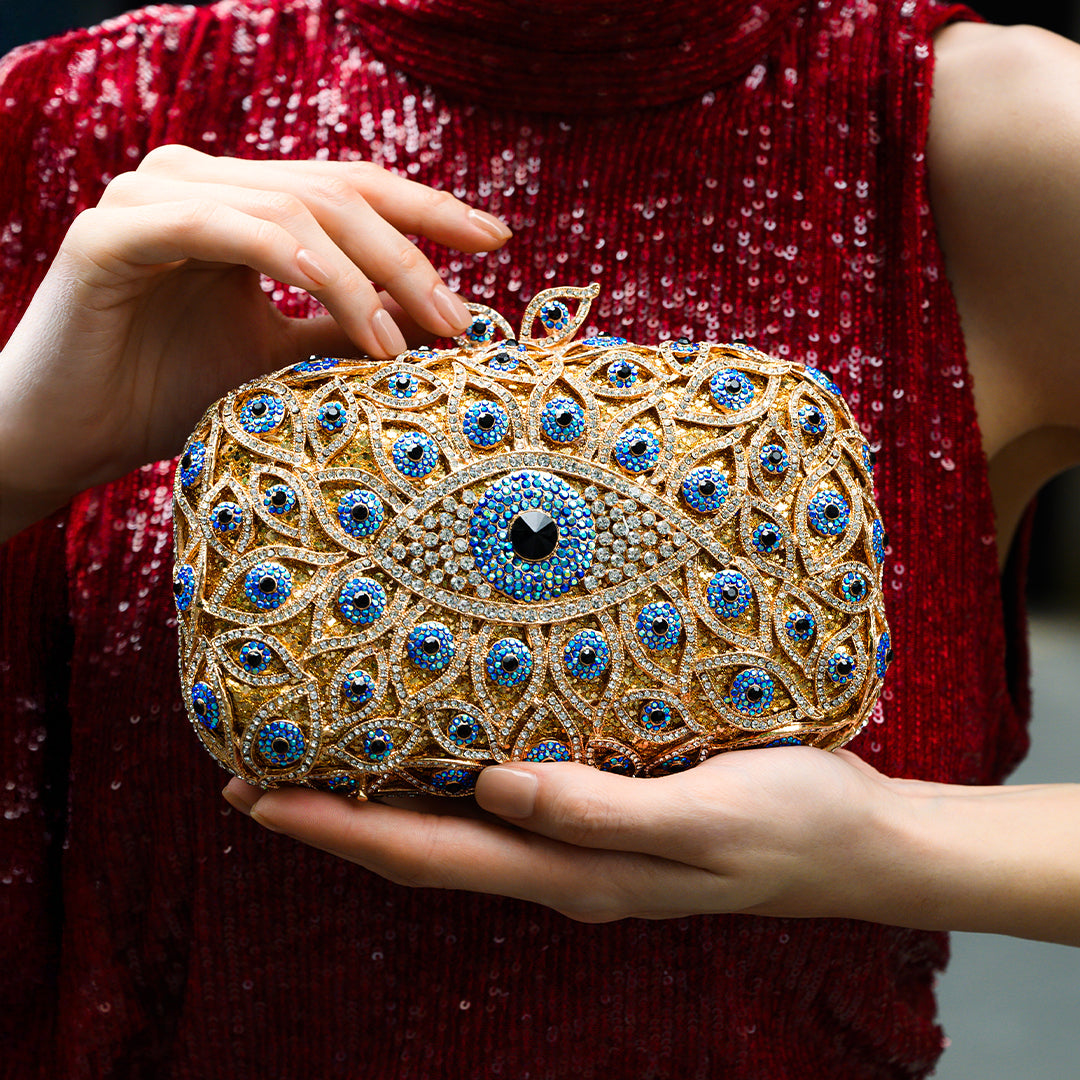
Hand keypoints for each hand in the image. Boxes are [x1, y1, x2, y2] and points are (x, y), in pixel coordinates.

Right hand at [0, 145, 511, 536]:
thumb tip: (439, 318)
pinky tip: (361, 322)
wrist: (69, 438)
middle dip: (414, 253)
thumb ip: (349, 326)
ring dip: (371, 273)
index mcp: (241, 203)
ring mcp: (157, 196)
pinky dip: (306, 270)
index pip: (352, 188)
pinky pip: (235, 229)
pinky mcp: (119, 230)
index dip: (428, 209)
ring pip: (297, 208)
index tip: (497, 240)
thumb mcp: (284, 359)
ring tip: (416, 340)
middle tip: (464, 317)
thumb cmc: (171, 398)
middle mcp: (200, 182)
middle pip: (337, 192)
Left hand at [222, 746, 904, 922]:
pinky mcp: (607, 819)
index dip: (338, 829)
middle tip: (256, 780)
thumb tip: (491, 791)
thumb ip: (598, 812)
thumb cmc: (792, 823)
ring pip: (455, 833)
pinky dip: (445, 789)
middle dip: (334, 821)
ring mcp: (583, 849)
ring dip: (381, 806)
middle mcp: (563, 868)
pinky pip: (501, 809)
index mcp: (574, 873)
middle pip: (423, 849)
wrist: (860, 844)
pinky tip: (437, 756)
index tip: (257, 798)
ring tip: (322, 766)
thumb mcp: (704, 818)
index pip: (427, 855)